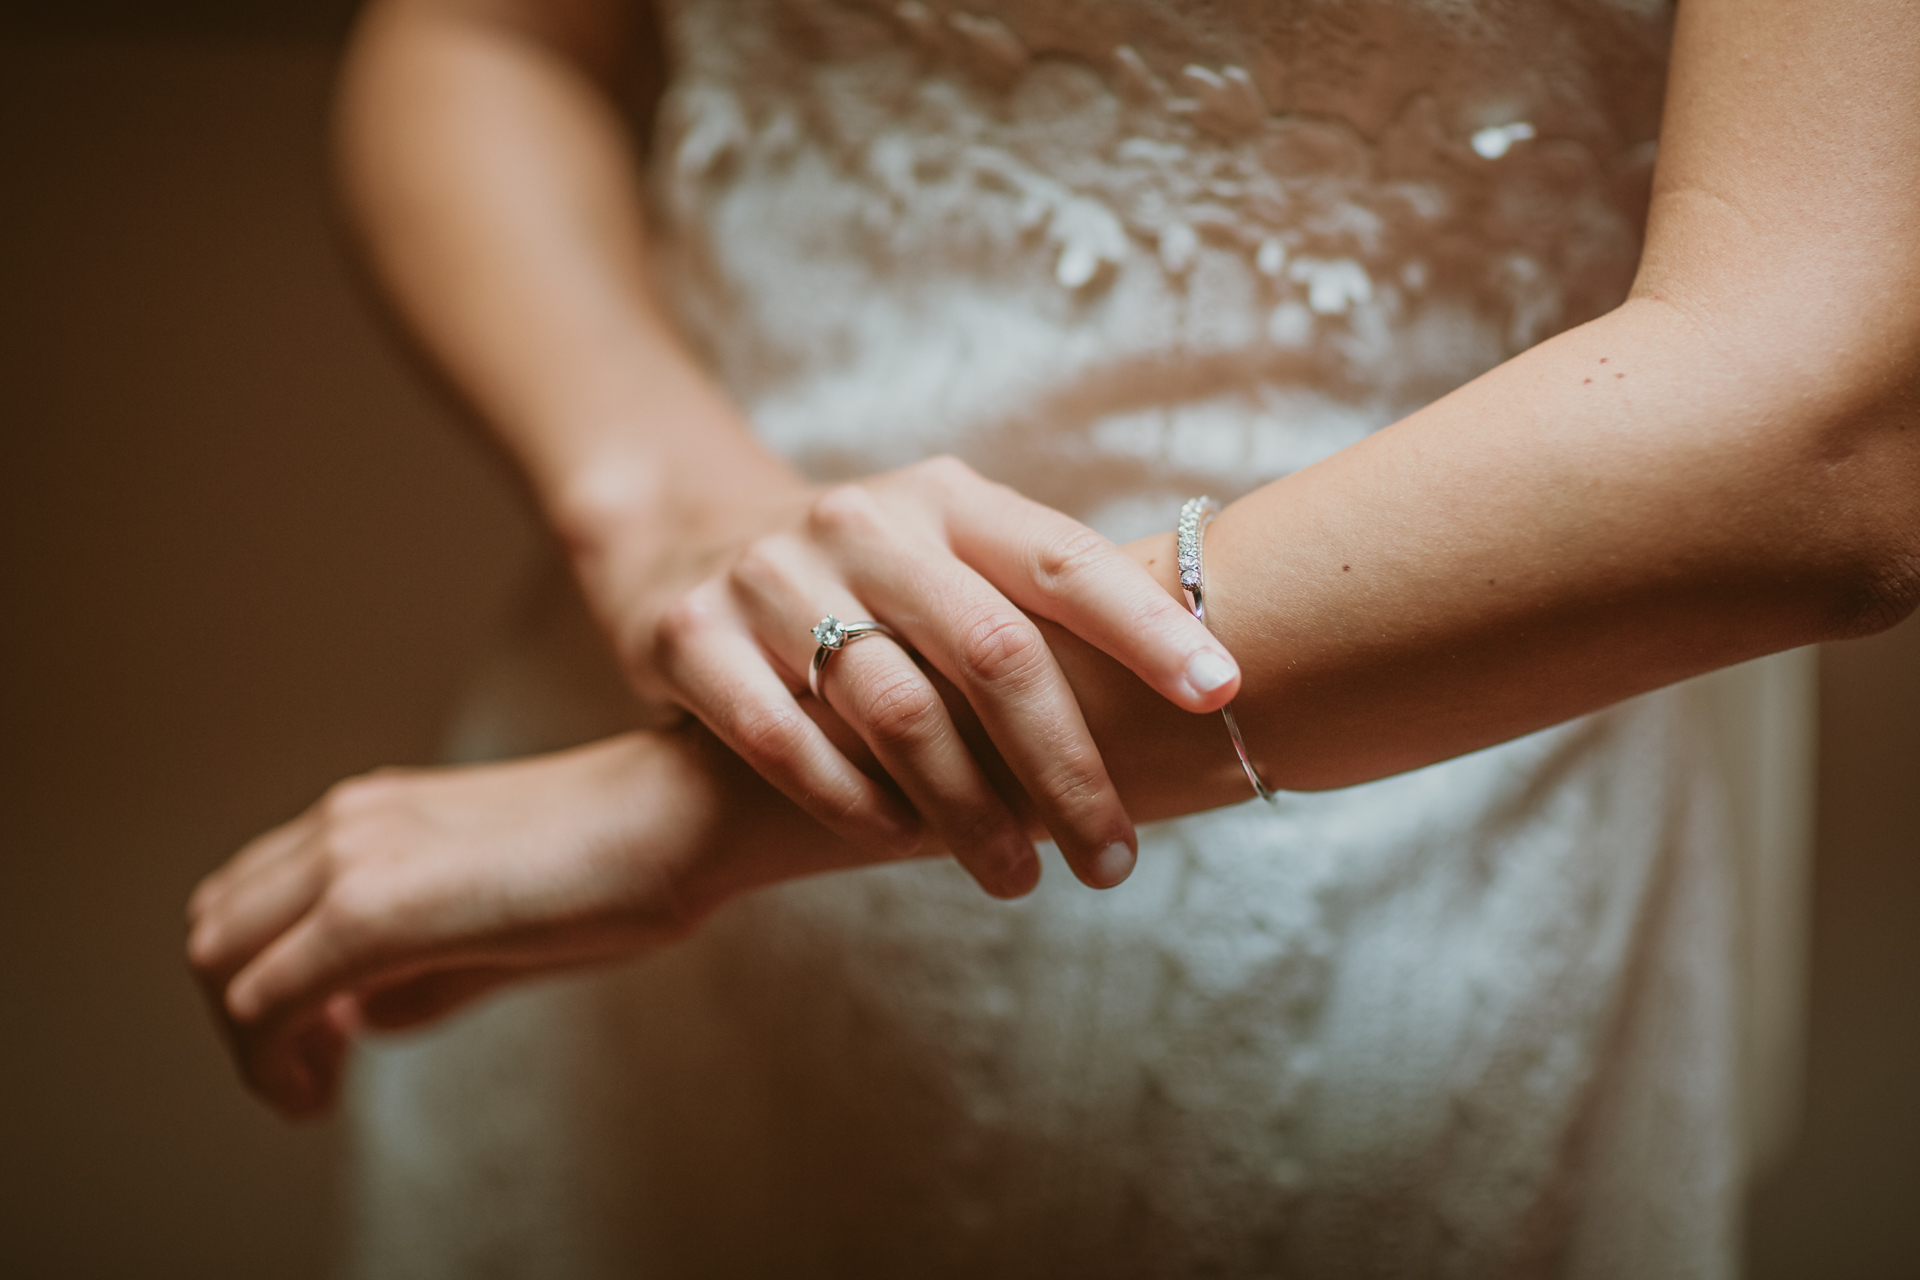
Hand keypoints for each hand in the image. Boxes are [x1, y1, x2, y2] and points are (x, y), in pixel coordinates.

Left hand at [184, 730, 804, 1117]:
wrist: (682, 816)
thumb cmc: (618, 867)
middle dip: (242, 1019)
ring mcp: (352, 858)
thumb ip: (417, 969)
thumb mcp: (496, 919)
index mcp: (375, 813)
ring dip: (250, 1042)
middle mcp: (345, 823)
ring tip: (312, 1089)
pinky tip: (318, 1093)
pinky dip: (267, 1059)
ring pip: (223, 965)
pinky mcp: (372, 909)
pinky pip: (266, 998)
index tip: (322, 1044)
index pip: (253, 898)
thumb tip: (356, 1023)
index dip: (260, 984)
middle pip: (219, 931)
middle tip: (311, 1075)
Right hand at [595, 455, 1241, 897]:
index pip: (1063, 559)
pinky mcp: (692, 636)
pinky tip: (899, 844)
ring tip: (1017, 876)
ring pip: (896, 710)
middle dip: (1066, 767)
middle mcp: (861, 524)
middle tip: (1115, 858)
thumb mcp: (944, 553)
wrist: (683, 541)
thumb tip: (1197, 684)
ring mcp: (770, 576)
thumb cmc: (864, 575)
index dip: (1147, 627)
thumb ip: (1036, 602)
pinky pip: (785, 741)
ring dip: (969, 811)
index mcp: (944, 498)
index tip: (1221, 693)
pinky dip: (854, 805)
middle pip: (992, 652)